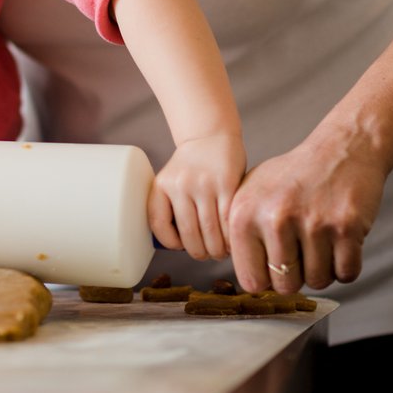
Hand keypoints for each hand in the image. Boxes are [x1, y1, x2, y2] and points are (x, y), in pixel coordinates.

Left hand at [148, 131, 245, 260]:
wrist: (211, 136)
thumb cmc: (192, 167)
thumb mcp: (173, 182)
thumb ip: (173, 208)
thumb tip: (181, 246)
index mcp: (161, 185)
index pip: (158, 224)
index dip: (171, 243)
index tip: (182, 247)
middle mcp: (180, 184)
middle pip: (189, 234)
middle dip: (201, 253)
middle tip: (209, 255)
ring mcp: (204, 183)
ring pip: (211, 231)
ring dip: (218, 249)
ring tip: (222, 251)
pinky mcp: (227, 183)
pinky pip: (228, 220)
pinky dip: (231, 236)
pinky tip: (233, 239)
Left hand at [227, 131, 386, 293]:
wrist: (342, 149)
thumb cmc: (295, 176)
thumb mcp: (253, 193)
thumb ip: (239, 233)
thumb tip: (245, 279)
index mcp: (245, 213)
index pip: (251, 280)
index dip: (267, 280)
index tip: (275, 269)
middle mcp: (275, 218)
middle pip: (285, 286)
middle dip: (296, 277)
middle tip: (302, 253)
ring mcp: (313, 223)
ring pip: (318, 282)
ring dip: (322, 271)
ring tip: (320, 244)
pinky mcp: (346, 227)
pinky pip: (346, 274)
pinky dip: (345, 266)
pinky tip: (340, 244)